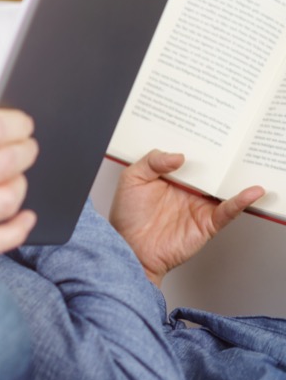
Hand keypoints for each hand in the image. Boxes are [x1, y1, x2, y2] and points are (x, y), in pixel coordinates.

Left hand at [109, 149, 264, 286]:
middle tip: (234, 141)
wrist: (130, 249)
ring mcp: (199, 205)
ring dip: (237, 178)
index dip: (198, 146)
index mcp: (169, 177)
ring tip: (248, 163)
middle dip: (222, 158)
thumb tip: (179, 156)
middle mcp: (187, 190)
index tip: (209, 130)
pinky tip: (251, 192)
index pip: (189, 158)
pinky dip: (241, 202)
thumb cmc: (127, 217)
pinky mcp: (207, 223)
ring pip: (223, 188)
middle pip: (210, 171)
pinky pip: (228, 211)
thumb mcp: (132, 179)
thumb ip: (152, 162)